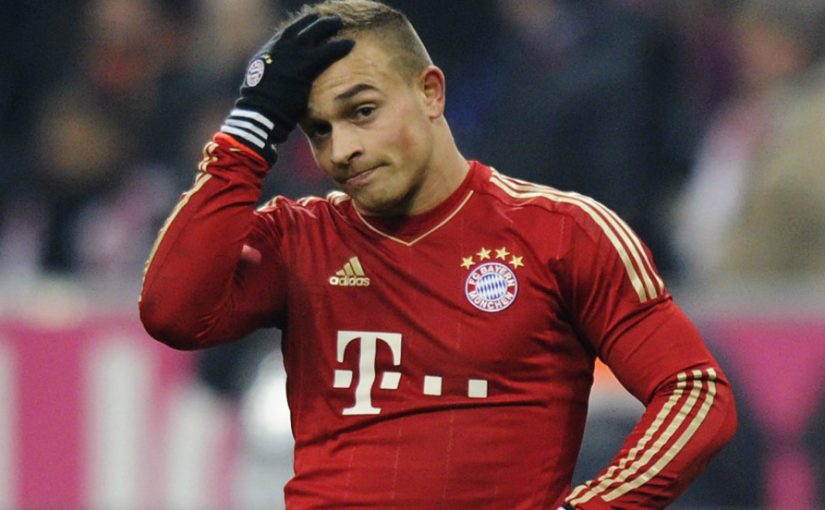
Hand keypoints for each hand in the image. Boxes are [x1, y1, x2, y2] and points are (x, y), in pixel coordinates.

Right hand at [220, 14, 353, 161]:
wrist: (260, 113)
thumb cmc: (260, 107)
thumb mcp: (260, 84)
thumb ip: (272, 75)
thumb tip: (278, 79)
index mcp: (268, 52)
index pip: (287, 33)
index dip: (300, 27)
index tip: (310, 22)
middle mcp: (280, 48)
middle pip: (300, 27)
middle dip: (314, 22)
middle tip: (327, 20)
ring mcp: (292, 55)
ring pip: (315, 32)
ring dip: (328, 26)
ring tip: (338, 23)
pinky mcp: (305, 66)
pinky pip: (328, 51)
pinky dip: (340, 46)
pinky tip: (350, 43)